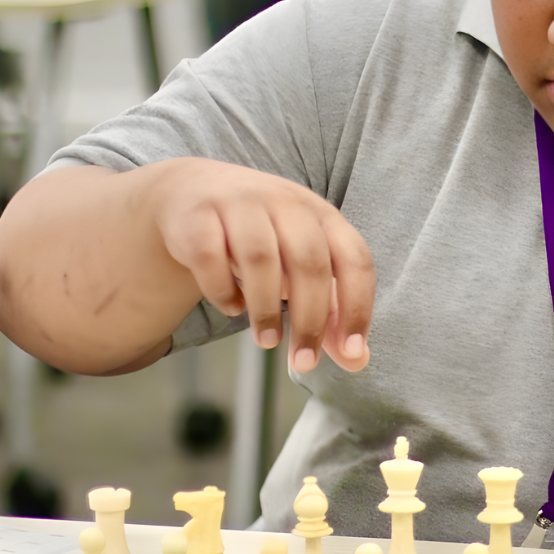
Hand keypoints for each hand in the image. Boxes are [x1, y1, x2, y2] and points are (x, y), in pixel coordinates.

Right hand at [147, 157, 373, 373]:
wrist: (195, 191)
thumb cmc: (264, 237)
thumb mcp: (302, 265)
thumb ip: (329, 311)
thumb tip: (356, 360)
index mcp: (322, 215)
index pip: (354, 259)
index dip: (357, 307)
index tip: (351, 352)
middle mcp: (285, 202)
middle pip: (309, 262)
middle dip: (310, 320)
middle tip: (303, 361)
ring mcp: (240, 204)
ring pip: (260, 257)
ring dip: (266, 308)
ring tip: (267, 340)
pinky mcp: (197, 215)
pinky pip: (210, 256)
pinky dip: (222, 290)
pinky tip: (231, 307)